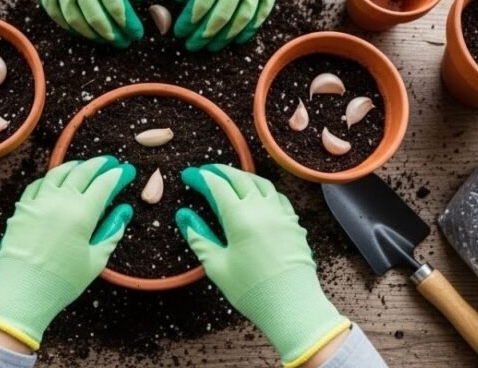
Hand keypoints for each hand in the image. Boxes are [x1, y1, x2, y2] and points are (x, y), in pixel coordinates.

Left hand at [0, 156, 135, 349]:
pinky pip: (38, 184)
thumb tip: (123, 212)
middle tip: (109, 162)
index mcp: (82, 213)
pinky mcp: (22, 208)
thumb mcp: (96, 261)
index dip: (117, 175)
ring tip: (84, 165)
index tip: (125, 171)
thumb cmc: (62, 281)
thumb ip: (111, 232)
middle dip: (99, 164)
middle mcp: (61, 200)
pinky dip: (50, 178)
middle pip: (83, 171)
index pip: (104, 184)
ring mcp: (38, 202)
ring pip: (59, 173)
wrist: (22, 291)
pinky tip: (55, 180)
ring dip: (75, 165)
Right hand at [9, 0, 144, 47]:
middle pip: (96, 19)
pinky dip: (70, 27)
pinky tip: (81, 31)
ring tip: (104, 40)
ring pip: (76, 22)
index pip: (115, 6)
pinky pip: (57, 15)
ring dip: (92, 35)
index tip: (135, 33)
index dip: (127, 23)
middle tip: (123, 43)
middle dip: (112, 35)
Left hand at [174, 0, 307, 51]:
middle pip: (220, 17)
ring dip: (225, 37)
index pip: (202, 4)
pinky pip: (261, 14)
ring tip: (212, 47)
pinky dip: (249, 29)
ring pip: (241, 20)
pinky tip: (238, 39)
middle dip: (203, 36)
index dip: (189, 22)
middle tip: (191, 47)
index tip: (180, 32)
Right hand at [176, 165, 349, 366]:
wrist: (292, 306)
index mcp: (239, 216)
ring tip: (230, 178)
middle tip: (206, 172)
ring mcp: (281, 214)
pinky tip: (258, 196)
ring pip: (261, 183)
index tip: (188, 176)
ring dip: (243, 176)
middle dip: (220, 171)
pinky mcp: (294, 223)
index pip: (216, 186)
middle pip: (239, 178)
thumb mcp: (216, 265)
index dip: (201, 178)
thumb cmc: (250, 290)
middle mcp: (262, 208)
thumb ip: (199, 237)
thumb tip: (184, 215)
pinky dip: (263, 189)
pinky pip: (277, 196)